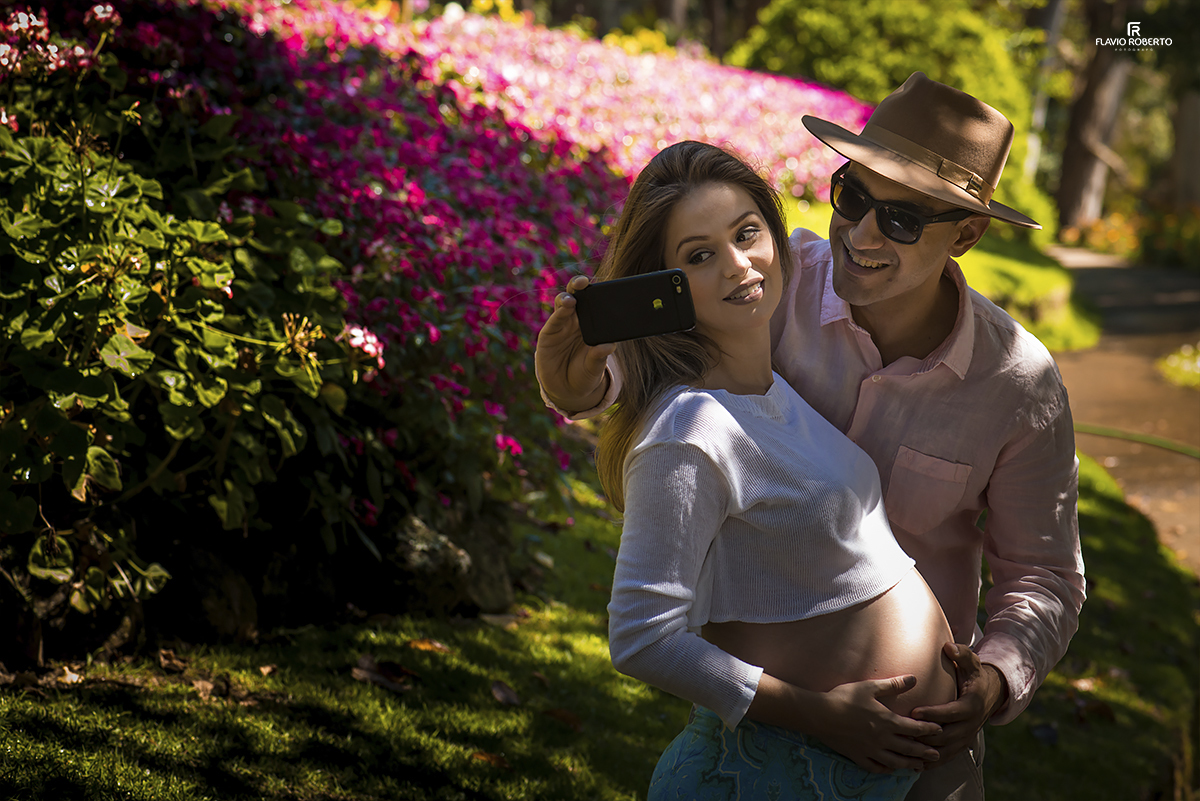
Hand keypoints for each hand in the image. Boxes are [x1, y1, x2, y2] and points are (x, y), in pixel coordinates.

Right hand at [534, 275, 614, 412]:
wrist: (565, 390)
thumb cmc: (584, 375)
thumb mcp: (594, 369)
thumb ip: (599, 357)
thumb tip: (610, 346)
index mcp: (592, 325)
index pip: (596, 304)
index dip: (599, 293)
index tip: (606, 288)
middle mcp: (577, 321)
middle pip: (578, 297)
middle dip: (579, 286)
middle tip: (584, 282)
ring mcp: (562, 325)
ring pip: (564, 304)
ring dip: (568, 298)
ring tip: (571, 300)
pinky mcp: (549, 333)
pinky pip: (554, 320)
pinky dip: (558, 313)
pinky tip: (564, 308)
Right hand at [810, 676, 943, 773]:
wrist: (820, 715)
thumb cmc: (844, 697)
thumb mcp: (869, 687)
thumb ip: (893, 685)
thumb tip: (913, 678)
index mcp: (887, 721)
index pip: (915, 728)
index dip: (929, 730)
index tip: (939, 731)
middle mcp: (882, 739)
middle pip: (909, 748)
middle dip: (925, 751)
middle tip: (937, 755)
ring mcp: (871, 750)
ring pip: (896, 761)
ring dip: (910, 764)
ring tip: (919, 766)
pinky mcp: (858, 757)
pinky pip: (876, 767)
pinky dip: (886, 769)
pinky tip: (891, 769)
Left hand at [910, 643, 1008, 762]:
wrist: (991, 695)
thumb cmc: (975, 676)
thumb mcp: (972, 662)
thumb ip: (961, 654)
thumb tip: (948, 646)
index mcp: (971, 706)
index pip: (951, 712)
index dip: (933, 713)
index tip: (913, 711)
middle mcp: (970, 725)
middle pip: (946, 735)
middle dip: (924, 734)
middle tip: (902, 730)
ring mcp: (967, 737)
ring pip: (945, 750)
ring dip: (925, 750)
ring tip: (903, 746)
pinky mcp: (962, 745)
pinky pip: (947, 757)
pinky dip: (932, 762)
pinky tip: (914, 763)